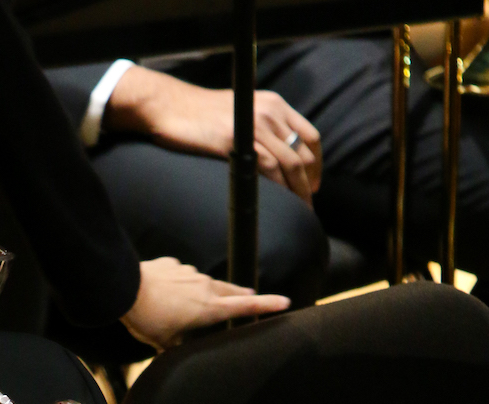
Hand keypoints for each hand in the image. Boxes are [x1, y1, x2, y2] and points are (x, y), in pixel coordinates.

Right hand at [106, 66, 321, 203]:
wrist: (172, 107)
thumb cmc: (200, 117)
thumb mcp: (241, 115)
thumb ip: (261, 130)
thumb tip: (274, 157)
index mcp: (275, 104)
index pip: (310, 136)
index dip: (316, 165)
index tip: (313, 185)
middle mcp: (270, 112)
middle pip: (303, 153)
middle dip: (309, 184)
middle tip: (307, 207)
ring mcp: (255, 124)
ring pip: (290, 163)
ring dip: (298, 192)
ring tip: (298, 212)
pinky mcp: (238, 139)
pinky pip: (268, 167)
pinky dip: (279, 188)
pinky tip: (280, 203)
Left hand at [122, 257, 288, 351]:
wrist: (125, 288)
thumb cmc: (147, 319)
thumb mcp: (164, 343)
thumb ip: (178, 345)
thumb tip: (179, 350)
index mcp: (208, 309)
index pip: (245, 306)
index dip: (266, 305)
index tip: (284, 301)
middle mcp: (205, 287)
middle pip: (231, 291)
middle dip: (241, 294)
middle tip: (248, 295)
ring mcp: (190, 274)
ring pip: (205, 285)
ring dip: (202, 294)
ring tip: (188, 306)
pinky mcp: (174, 265)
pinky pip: (182, 277)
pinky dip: (179, 286)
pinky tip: (165, 294)